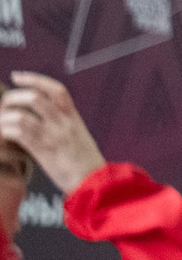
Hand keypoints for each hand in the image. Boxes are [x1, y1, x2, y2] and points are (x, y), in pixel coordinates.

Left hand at [1, 74, 107, 193]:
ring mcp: (53, 136)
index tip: (17, 76)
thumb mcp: (80, 136)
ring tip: (3, 123)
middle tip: (5, 105)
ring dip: (5, 118)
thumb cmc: (86, 164)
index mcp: (73, 118)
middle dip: (13, 97)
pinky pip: (18, 134)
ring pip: (21, 115)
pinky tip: (5, 135)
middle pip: (35, 97)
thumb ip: (63, 123)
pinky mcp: (43, 151)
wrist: (95, 183)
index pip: (56, 90)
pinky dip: (6, 131)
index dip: (34, 79)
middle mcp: (63, 123)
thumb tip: (42, 116)